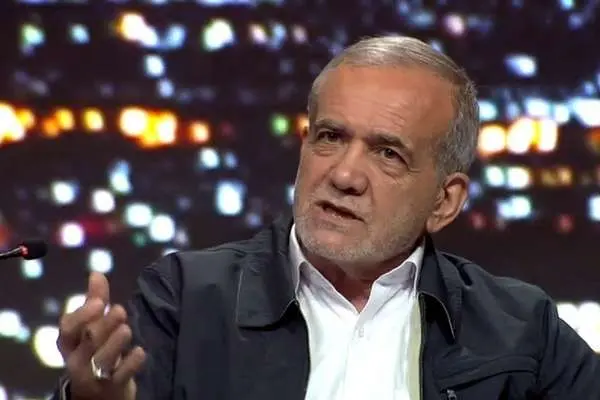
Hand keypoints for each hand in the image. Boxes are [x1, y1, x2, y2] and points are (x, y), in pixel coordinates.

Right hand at [57, 272, 145, 399]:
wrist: (99, 393)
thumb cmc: (95, 351)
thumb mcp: (92, 327)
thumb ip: (95, 300)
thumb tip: (96, 273)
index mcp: (69, 343)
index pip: (68, 328)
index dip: (83, 315)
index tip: (101, 302)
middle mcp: (77, 359)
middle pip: (88, 341)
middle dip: (105, 324)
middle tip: (121, 311)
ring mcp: (94, 375)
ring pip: (102, 358)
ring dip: (116, 342)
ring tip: (126, 329)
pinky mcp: (112, 387)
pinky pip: (121, 375)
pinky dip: (132, 362)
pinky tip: (140, 351)